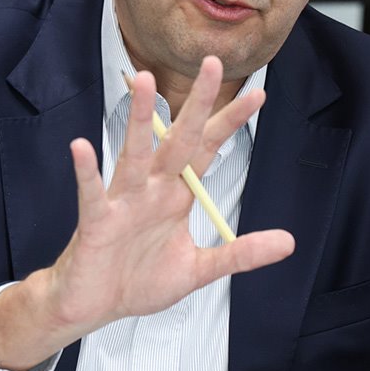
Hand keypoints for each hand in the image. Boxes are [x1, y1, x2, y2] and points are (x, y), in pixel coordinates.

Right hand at [0, 56, 293, 369]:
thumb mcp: (199, 269)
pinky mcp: (96, 221)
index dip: (230, 122)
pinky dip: (86, 171)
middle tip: (213, 64)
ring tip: (145, 82)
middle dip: (197, 104)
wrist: (94, 307)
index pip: (208, 149)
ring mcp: (123, 201)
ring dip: (139, 119)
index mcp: (176, 196)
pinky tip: (81, 146)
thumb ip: (240, 254)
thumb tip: (288, 242)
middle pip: (179, 139)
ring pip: (134, 153)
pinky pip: (91, 192)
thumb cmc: (139, 281)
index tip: (258, 95)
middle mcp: (152, 189)